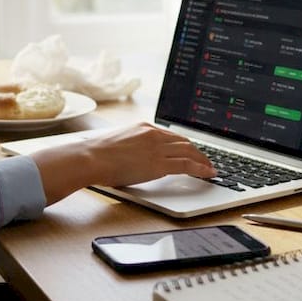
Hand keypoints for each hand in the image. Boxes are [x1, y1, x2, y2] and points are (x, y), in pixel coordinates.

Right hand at [31, 123, 215, 204]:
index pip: (171, 135)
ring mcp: (157, 148)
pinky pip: (187, 165)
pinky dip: (201, 168)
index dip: (184, 144)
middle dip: (198, 151)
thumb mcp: (117, 142)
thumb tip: (133, 155)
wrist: (90, 157)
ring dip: (203, 160)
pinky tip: (207, 173)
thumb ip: (131, 145)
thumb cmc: (96, 154)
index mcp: (143, 127)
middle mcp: (153, 134)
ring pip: (189, 152)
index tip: (190, 150)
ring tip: (210, 168)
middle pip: (184, 142)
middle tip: (206, 160)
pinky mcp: (159, 164)